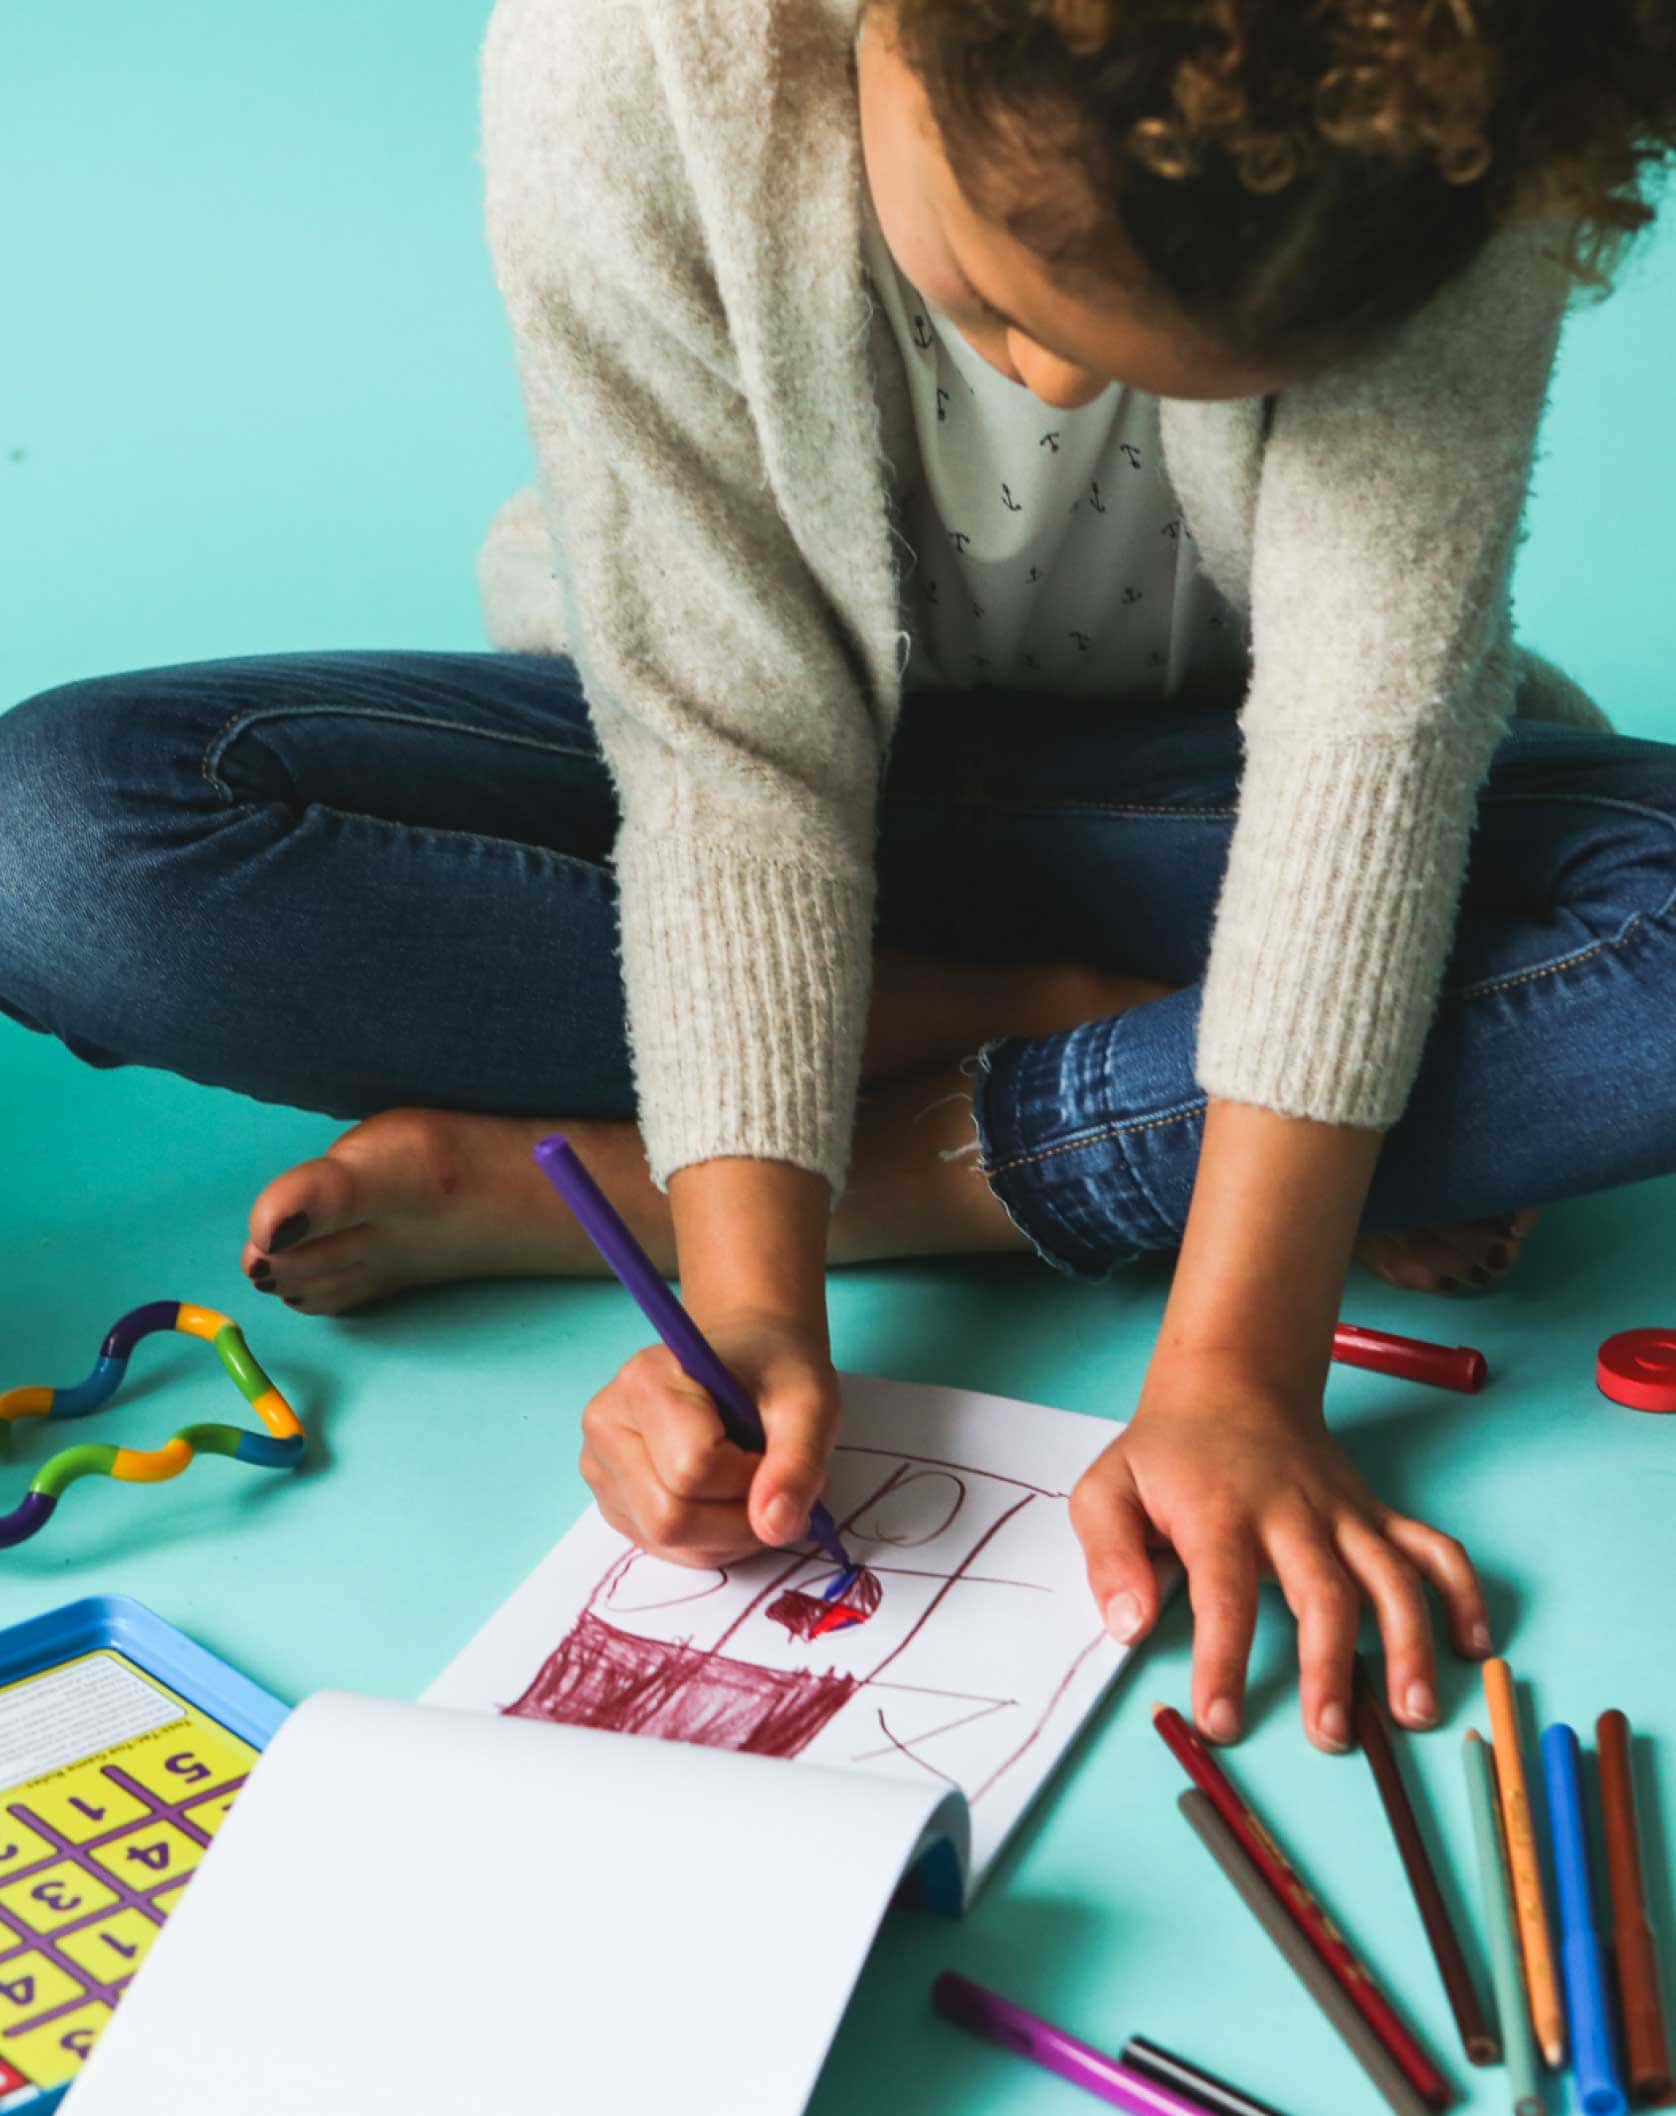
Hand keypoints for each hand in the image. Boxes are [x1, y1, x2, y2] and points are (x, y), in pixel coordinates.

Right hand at [579, 1315, 840, 1567]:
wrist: (748, 1359)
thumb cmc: (773, 1372)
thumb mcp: (809, 1404)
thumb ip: (797, 1464)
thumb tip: (775, 1527)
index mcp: (646, 1382)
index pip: (692, 1469)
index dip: (748, 1479)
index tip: (771, 1452)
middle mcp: (607, 1425)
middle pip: (669, 1518)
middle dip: (738, 1519)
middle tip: (772, 1484)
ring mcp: (601, 1467)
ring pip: (666, 1541)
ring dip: (728, 1535)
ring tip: (754, 1488)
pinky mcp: (612, 1501)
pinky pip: (663, 1549)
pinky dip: (710, 1541)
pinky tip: (727, 1501)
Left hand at [1068, 1353, 1491, 1752]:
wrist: (1231, 1383)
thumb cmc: (1166, 1453)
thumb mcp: (1107, 1490)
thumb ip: (1110, 1556)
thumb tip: (1129, 1625)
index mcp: (1220, 1514)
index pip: (1224, 1594)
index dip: (1224, 1660)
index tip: (1222, 1721)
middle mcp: (1291, 1513)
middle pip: (1323, 1592)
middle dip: (1330, 1668)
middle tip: (1329, 1737)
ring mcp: (1343, 1512)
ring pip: (1390, 1575)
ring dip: (1409, 1643)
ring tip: (1414, 1713)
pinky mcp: (1376, 1511)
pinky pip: (1432, 1548)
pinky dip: (1463, 1592)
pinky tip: (1474, 1646)